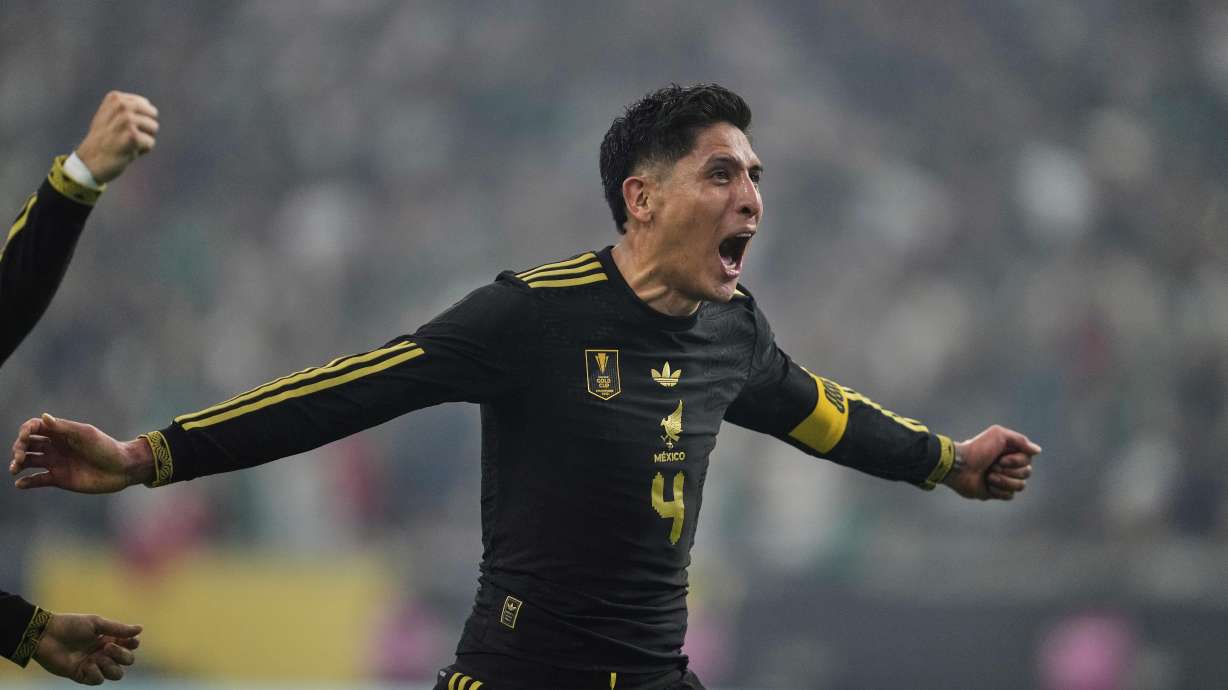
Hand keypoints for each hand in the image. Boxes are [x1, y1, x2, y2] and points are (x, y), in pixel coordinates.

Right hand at [10, 413, 152, 492]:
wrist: (121, 469)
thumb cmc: (106, 448)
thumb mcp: (86, 435)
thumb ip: (64, 427)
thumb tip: (43, 416)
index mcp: (62, 432)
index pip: (35, 427)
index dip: (25, 431)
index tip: (25, 437)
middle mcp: (56, 446)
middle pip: (28, 443)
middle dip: (19, 448)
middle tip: (20, 457)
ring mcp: (56, 462)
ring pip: (29, 461)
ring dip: (18, 463)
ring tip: (15, 469)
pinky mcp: (59, 479)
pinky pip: (37, 480)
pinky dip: (26, 482)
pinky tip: (20, 484)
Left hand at [34, 613, 140, 684]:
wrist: (46, 636)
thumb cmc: (71, 626)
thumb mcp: (96, 624)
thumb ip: (118, 629)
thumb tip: (141, 628)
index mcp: (109, 639)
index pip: (130, 646)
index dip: (133, 644)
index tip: (130, 640)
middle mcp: (104, 653)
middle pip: (127, 661)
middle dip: (122, 656)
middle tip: (108, 647)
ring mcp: (93, 665)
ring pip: (116, 674)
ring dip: (111, 666)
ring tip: (98, 657)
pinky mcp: (81, 675)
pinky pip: (97, 680)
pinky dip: (96, 673)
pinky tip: (87, 664)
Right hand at [74, 91, 158, 183]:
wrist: (90, 162)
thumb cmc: (102, 140)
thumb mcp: (109, 116)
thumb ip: (126, 108)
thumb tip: (147, 104)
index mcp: (116, 98)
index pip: (147, 105)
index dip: (139, 119)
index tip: (121, 127)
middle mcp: (121, 105)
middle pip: (152, 115)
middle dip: (145, 128)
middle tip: (126, 136)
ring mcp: (127, 120)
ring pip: (153, 128)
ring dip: (143, 139)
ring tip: (125, 143)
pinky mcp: (133, 136)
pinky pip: (150, 143)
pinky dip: (141, 150)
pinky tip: (126, 151)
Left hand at [943, 424, 1039, 500]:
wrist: (960, 467)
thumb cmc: (977, 449)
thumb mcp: (998, 435)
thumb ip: (1020, 440)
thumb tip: (1038, 450)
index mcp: (1010, 452)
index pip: (1028, 460)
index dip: (1017, 461)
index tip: (1001, 458)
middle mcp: (1008, 465)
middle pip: (1027, 473)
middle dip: (1009, 471)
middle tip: (992, 466)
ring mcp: (1003, 479)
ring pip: (1020, 486)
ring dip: (1003, 481)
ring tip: (988, 476)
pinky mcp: (996, 492)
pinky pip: (1010, 496)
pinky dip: (998, 491)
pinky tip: (987, 485)